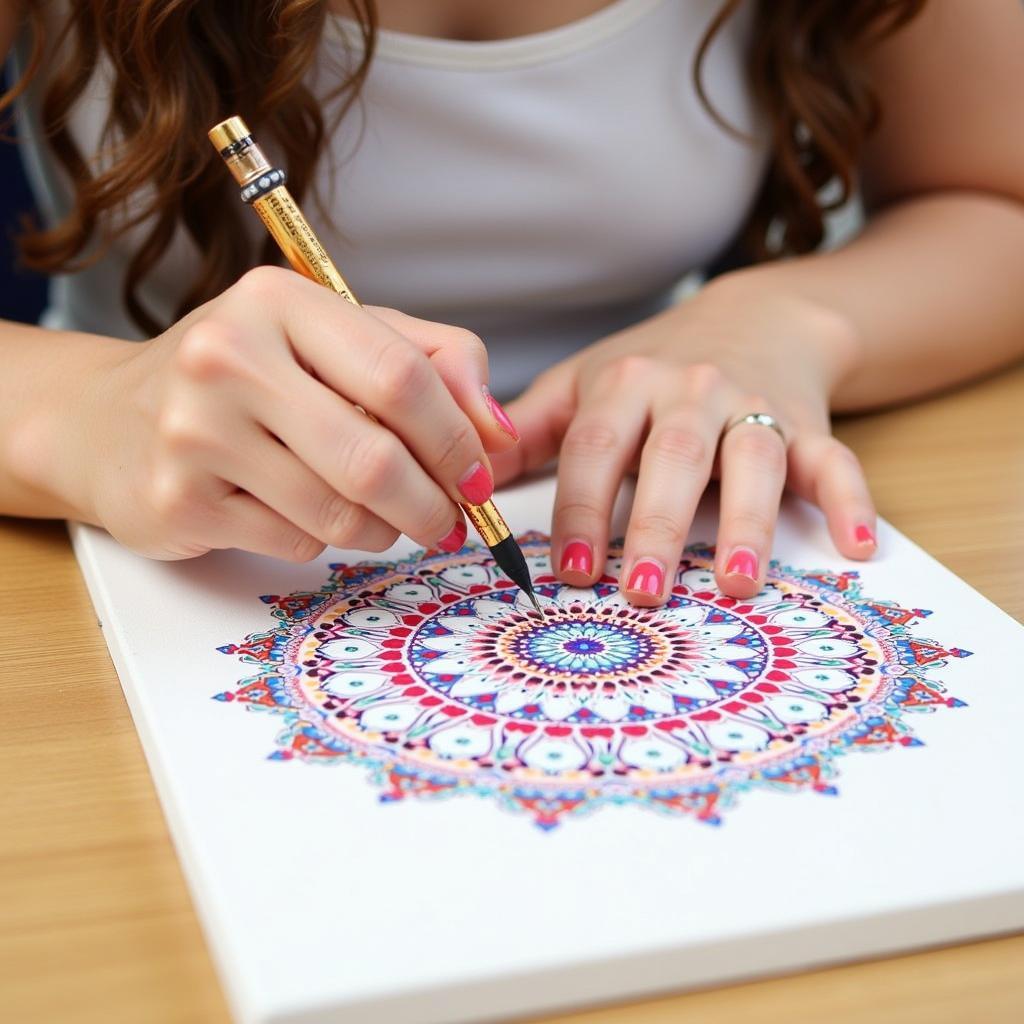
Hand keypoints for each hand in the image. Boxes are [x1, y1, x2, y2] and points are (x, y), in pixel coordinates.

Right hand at [43, 266, 518, 559]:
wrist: (108, 419)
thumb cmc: (247, 376)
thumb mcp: (337, 339)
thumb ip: (432, 360)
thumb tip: (498, 431)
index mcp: (279, 300)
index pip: (402, 374)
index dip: (457, 436)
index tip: (481, 473)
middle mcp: (228, 356)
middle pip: (375, 458)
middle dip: (435, 504)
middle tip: (453, 521)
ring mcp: (194, 432)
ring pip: (340, 512)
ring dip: (387, 530)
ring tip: (390, 519)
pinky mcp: (178, 500)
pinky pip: (295, 541)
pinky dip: (328, 542)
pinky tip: (314, 517)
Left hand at [491, 274, 875, 603]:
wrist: (752, 317)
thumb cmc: (651, 369)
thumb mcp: (583, 386)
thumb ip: (529, 432)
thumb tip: (467, 482)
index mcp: (625, 384)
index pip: (594, 450)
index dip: (579, 510)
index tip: (567, 572)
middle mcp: (691, 389)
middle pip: (671, 457)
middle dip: (654, 525)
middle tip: (639, 592)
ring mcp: (754, 405)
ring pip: (751, 458)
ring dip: (746, 521)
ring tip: (736, 583)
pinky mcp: (808, 423)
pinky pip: (834, 458)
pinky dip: (849, 498)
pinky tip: (856, 545)